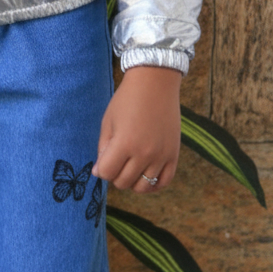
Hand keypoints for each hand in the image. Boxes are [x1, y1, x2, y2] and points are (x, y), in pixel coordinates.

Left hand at [92, 66, 181, 191]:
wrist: (155, 83)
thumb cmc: (127, 100)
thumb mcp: (108, 121)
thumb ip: (103, 148)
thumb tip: (98, 172)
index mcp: (124, 143)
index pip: (107, 173)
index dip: (101, 170)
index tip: (103, 161)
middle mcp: (144, 153)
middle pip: (123, 182)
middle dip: (115, 175)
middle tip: (115, 162)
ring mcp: (161, 156)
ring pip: (143, 187)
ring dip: (132, 181)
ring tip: (129, 168)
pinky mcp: (174, 155)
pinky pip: (164, 182)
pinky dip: (153, 185)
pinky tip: (145, 175)